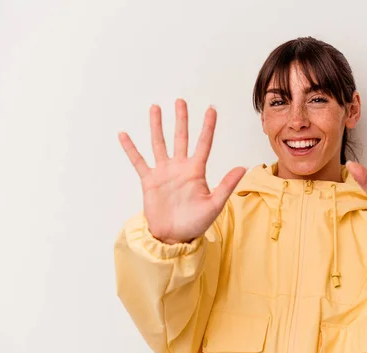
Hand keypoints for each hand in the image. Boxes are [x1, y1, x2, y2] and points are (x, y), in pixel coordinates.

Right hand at [118, 99, 245, 243]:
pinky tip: (124, 134)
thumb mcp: (215, 204)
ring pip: (160, 143)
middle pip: (181, 137)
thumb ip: (226, 185)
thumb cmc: (196, 223)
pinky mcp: (149, 181)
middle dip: (181, 119)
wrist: (174, 237)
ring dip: (157, 126)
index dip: (208, 126)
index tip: (211, 109)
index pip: (203, 143)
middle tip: (181, 101)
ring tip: (155, 108)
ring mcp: (164, 173)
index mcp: (196, 171)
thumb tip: (243, 167)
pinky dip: (131, 148)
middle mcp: (180, 168)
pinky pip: (138, 161)